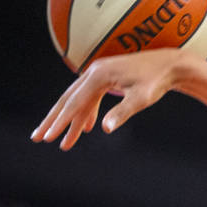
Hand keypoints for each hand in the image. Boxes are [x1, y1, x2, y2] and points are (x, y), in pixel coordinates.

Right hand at [30, 48, 185, 149]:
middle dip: (53, 121)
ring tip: (61, 142)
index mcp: (98, 77)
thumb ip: (122, 113)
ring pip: (77, 100)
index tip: (48, 138)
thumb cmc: (156, 82)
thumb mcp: (141, 99)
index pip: (74, 104)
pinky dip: (85, 113)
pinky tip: (84, 128)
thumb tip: (106, 129)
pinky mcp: (104, 77)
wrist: (168, 64)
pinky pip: (89, 97)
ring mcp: (97, 74)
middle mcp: (93, 72)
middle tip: (38, 138)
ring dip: (69, 121)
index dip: (60, 123)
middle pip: (68, 100)